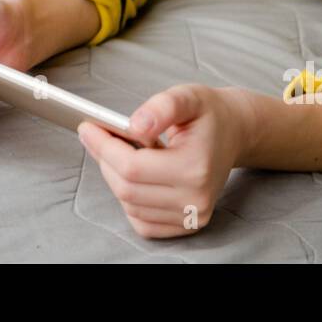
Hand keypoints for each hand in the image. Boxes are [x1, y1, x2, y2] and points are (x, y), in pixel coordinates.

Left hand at [76, 84, 242, 238]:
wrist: (234, 132)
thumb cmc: (208, 113)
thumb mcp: (187, 96)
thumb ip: (161, 107)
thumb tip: (134, 126)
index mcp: (196, 167)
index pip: (132, 167)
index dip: (103, 146)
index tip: (87, 127)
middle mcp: (196, 199)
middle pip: (126, 188)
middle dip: (104, 160)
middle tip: (95, 135)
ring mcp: (192, 217)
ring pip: (130, 205)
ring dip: (115, 178)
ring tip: (121, 150)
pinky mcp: (187, 225)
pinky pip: (142, 222)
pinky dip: (129, 200)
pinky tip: (134, 175)